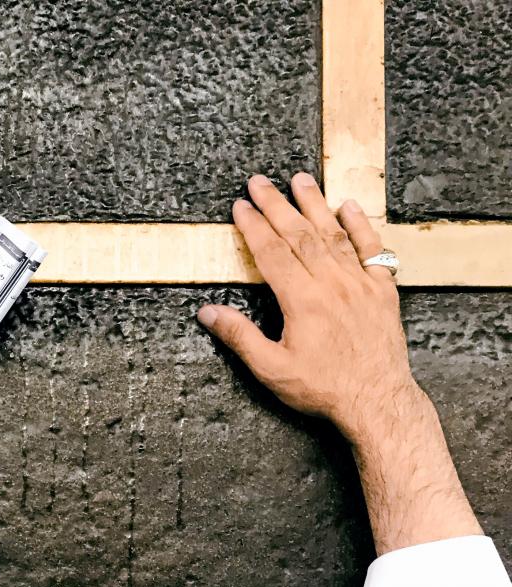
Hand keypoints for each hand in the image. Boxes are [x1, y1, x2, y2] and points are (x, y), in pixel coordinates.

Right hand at [200, 173, 480, 553]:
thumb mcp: (271, 369)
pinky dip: (360, 226)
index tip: (240, 205)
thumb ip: (239, 337)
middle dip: (276, 205)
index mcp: (302, 300)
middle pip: (300, 235)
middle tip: (259, 181)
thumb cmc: (322, 389)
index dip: (253, 227)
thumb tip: (207, 312)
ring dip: (314, 205)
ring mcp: (360, 284)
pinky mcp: (382, 291)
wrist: (377, 401)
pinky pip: (373, 249)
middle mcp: (332, 284)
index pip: (272, 253)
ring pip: (334, 235)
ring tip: (299, 180)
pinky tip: (348, 207)